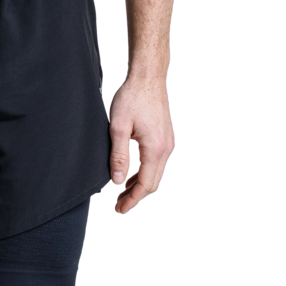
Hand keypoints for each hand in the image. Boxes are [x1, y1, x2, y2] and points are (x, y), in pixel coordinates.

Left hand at [108, 75, 175, 214]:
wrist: (148, 75)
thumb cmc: (132, 96)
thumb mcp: (118, 126)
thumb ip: (119, 156)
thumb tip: (117, 181)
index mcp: (155, 149)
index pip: (146, 185)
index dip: (132, 200)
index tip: (119, 210)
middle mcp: (166, 149)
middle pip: (153, 183)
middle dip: (136, 196)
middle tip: (118, 205)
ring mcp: (169, 142)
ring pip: (156, 173)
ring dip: (140, 184)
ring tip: (122, 191)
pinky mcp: (166, 136)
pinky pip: (157, 162)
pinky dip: (145, 171)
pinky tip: (132, 172)